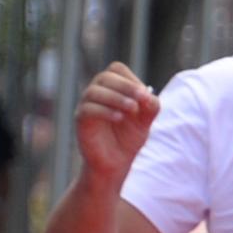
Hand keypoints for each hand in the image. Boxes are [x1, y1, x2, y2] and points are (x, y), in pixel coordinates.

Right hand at [75, 63, 159, 184]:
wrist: (115, 163)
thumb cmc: (129, 138)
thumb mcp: (146, 120)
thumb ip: (151, 106)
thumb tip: (148, 95)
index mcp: (112, 88)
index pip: (117, 69)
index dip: (131, 79)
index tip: (145, 95)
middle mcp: (97, 93)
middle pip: (105, 77)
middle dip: (125, 86)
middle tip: (141, 99)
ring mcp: (86, 105)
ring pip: (94, 91)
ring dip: (116, 97)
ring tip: (132, 109)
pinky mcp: (81, 120)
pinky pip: (87, 109)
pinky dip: (104, 111)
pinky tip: (119, 118)